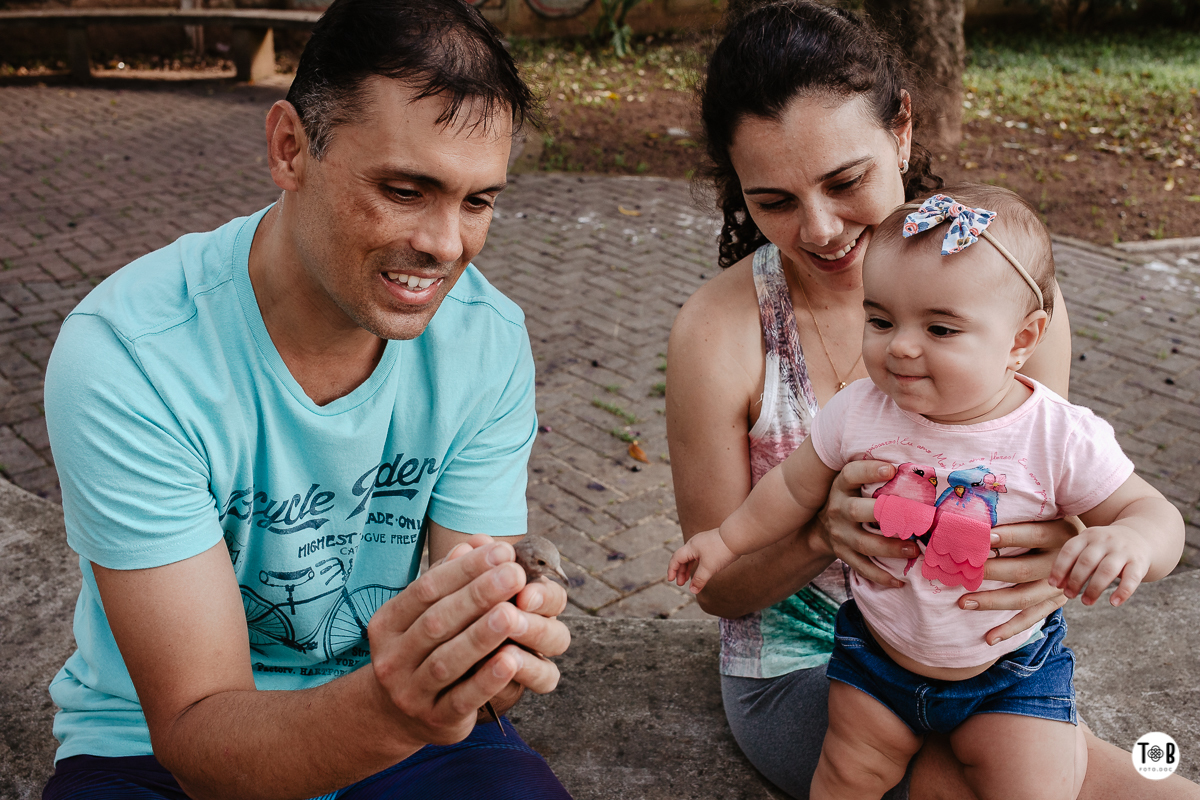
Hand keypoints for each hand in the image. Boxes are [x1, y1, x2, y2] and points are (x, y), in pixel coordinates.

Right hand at [366, 536, 570, 746]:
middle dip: (478, 595)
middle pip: (437, 622)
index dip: (464, 569)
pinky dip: (487, 680)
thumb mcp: (425, 612)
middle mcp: (393, 659)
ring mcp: (411, 692)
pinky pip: (462, 699)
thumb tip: (478, 542)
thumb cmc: (421, 648)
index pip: (425, 590)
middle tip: (514, 574)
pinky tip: (511, 660)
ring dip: (481, 636)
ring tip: (512, 614)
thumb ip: (450, 579)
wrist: (395, 714)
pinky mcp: (436, 721)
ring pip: (447, 661)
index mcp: (388, 624)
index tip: (502, 551)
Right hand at [668, 529, 738, 593]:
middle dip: (681, 571)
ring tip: (690, 579)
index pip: (676, 558)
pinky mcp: (712, 544)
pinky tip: (702, 571)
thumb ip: (699, 580)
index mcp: (691, 547)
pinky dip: (698, 565)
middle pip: (683, 558)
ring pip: (692, 557)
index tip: (671, 580)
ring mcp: (704, 542)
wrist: (738, 537)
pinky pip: (700, 555)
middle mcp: (695, 543)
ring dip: (689, 568)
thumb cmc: (722, 550)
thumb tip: (692, 590)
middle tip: (681, 583)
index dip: (672, 570)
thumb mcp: (709, 568)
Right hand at [817, 460, 916, 587]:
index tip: (891, 469)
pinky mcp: (843, 555)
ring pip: (862, 543)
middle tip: (916, 517)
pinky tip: (899, 581)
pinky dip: (880, 576)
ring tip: (914, 550)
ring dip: (889, 547)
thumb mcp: (854, 482)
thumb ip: (875, 473)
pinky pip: (861, 567)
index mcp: (841, 485)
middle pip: (856, 510)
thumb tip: (919, 463)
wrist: (822, 527)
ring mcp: (839, 534)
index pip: (851, 474)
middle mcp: (837, 508)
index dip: (869, 471)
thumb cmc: (853, 497)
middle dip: (885, 514)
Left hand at [959, 518, 1075, 644]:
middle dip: (989, 572)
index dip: (1008, 536)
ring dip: (992, 601)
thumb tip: (977, 517)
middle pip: (1022, 570)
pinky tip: (989, 638)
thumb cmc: (1054, 522)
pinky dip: (1010, 629)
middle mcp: (1060, 562)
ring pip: (1024, 597)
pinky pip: (1032, 617)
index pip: (1031, 534)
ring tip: (964, 602)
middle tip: (962, 573)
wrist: (1094, 546)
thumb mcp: (1047, 513)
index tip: (982, 536)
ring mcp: (1060, 586)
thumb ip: (1019, 515)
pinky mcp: (1056, 602)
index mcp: (1058, 534)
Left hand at [1049, 524, 1150, 606]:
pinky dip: (1122, 592)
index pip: (1069, 550)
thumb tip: (1058, 584)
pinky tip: (1114, 603)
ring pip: (1106, 570)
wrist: (1141, 536)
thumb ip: (1074, 561)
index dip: (1060, 568)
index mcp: (1088, 536)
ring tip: (1086, 602)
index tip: (1053, 584)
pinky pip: (1131, 579)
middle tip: (1069, 595)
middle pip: (1087, 561)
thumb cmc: (1105, 548)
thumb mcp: (1089, 547)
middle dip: (1075, 581)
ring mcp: (1123, 550)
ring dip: (1094, 589)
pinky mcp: (1139, 562)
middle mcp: (1104, 541)